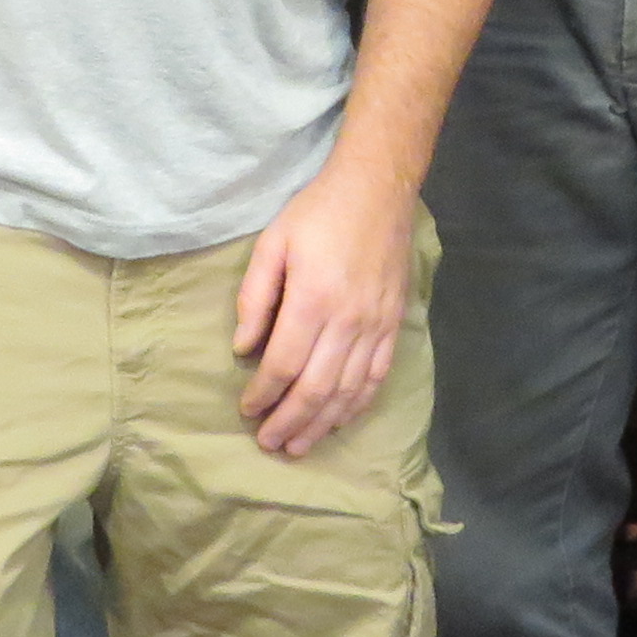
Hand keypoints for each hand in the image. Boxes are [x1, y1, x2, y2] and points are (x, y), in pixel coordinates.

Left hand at [232, 165, 416, 457]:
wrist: (378, 190)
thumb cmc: (317, 212)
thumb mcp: (272, 243)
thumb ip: (255, 297)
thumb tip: (243, 347)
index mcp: (313, 300)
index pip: (283, 364)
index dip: (263, 393)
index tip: (247, 409)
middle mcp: (348, 321)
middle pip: (316, 388)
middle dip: (289, 421)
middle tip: (268, 444)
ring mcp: (376, 326)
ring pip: (348, 391)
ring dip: (322, 424)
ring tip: (299, 447)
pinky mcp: (394, 325)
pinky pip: (377, 377)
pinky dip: (357, 405)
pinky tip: (340, 420)